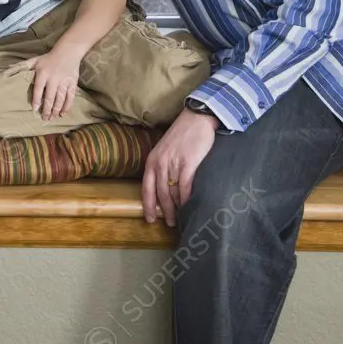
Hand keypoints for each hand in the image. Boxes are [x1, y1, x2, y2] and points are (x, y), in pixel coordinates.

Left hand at [19, 44, 84, 120]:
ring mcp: (64, 81)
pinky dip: (67, 106)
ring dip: (56, 110)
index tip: (35, 109)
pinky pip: (70, 97)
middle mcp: (53, 78)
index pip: (38, 89)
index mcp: (42, 73)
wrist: (68, 51)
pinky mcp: (72, 83)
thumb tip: (7, 68)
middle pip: (50, 97)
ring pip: (60, 99)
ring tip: (53, 118)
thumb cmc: (48, 58)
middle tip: (44, 119)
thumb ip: (23, 66)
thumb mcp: (35, 60)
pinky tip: (63, 113)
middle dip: (47, 109)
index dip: (37, 100)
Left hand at [141, 107, 218, 226]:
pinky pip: (185, 187)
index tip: (150, 219)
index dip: (148, 206)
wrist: (196, 119)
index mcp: (152, 161)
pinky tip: (190, 207)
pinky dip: (187, 200)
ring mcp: (173, 164)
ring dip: (177, 209)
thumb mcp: (165, 151)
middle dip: (165, 211)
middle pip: (160, 194)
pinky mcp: (188, 164)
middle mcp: (159, 163)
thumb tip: (165, 189)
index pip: (146, 188)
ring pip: (172, 193)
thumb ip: (163, 167)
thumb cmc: (182, 136)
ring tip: (181, 218)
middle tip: (171, 223)